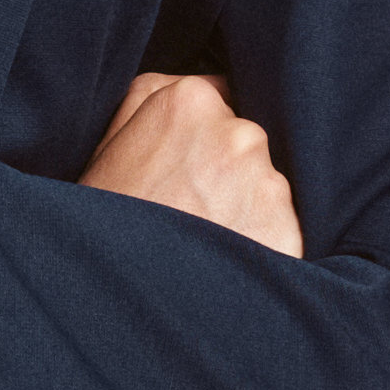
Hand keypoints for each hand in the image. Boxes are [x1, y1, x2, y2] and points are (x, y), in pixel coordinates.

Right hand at [79, 68, 301, 253]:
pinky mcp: (286, 227)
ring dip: (242, 208)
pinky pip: (279, 228)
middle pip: (243, 143)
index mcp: (190, 101)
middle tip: (188, 209)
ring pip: (264, 186)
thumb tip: (201, 85)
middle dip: (223, 171)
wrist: (117, 304)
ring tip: (203, 240)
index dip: (198, 137)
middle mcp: (239, 132)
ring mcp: (267, 181)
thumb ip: (152, 99)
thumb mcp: (106, 143)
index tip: (183, 167)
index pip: (219, 98)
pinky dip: (258, 244)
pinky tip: (222, 262)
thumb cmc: (104, 222)